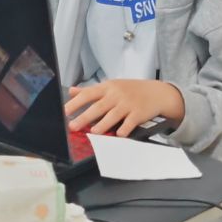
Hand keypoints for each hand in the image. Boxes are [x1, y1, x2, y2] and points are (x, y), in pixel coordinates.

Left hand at [64, 78, 182, 136]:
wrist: (156, 92)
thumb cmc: (130, 90)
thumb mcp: (111, 86)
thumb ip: (91, 90)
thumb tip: (72, 91)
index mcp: (107, 87)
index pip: (88, 94)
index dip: (76, 103)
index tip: (65, 111)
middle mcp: (116, 95)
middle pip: (98, 107)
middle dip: (84, 117)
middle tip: (73, 126)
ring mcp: (128, 104)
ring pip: (113, 115)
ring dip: (102, 125)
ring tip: (93, 132)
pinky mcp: (138, 113)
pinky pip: (129, 123)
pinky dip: (124, 129)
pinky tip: (118, 135)